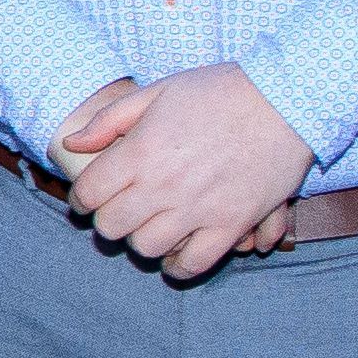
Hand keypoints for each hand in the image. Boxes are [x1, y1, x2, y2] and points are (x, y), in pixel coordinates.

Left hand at [56, 63, 314, 283]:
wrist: (285, 101)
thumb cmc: (219, 91)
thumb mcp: (157, 91)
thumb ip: (110, 120)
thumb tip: (72, 144)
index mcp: (140, 152)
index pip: (89, 193)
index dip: (82, 199)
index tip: (89, 199)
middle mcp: (162, 186)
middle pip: (112, 226)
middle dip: (107, 221)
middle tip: (118, 213)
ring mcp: (197, 209)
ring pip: (146, 248)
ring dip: (140, 242)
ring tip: (147, 229)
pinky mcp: (231, 225)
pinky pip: (194, 263)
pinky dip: (179, 267)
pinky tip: (174, 257)